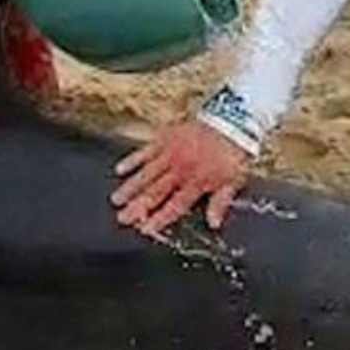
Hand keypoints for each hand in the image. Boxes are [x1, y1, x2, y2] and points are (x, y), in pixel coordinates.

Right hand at [110, 119, 248, 236]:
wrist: (231, 120)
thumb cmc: (233, 152)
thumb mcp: (233, 181)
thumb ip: (220, 203)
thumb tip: (214, 224)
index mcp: (197, 183)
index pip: (175, 205)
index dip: (159, 218)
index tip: (144, 229)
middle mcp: (180, 170)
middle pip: (156, 192)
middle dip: (138, 207)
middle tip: (122, 218)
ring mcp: (170, 153)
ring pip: (147, 174)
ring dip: (131, 188)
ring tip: (116, 199)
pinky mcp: (165, 138)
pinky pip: (146, 151)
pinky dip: (133, 160)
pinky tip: (120, 170)